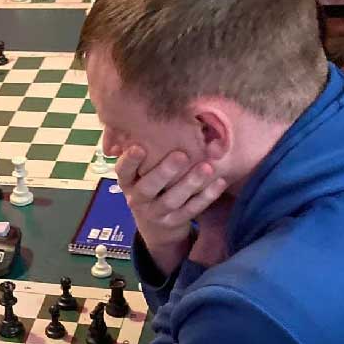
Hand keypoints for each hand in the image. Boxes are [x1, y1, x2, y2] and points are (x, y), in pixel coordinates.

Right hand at [115, 145, 228, 275]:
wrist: (156, 224)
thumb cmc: (150, 184)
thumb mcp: (141, 171)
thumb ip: (148, 152)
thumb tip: (163, 119)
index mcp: (127, 182)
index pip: (123, 171)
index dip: (130, 160)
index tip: (139, 147)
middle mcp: (137, 199)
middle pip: (148, 188)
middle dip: (164, 171)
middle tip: (181, 155)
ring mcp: (155, 214)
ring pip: (171, 201)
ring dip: (190, 183)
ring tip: (207, 168)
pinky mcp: (174, 223)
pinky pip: (191, 210)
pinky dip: (206, 197)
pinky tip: (219, 182)